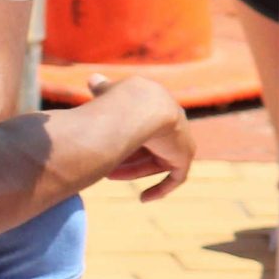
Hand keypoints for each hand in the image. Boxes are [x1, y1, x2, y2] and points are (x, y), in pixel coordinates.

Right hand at [91, 74, 193, 201]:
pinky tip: (144, 199)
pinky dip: (161, 189)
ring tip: (110, 175)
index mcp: (157, 105)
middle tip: (103, 166)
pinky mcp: (185, 155)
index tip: (103, 146)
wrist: (139, 107)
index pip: (141, 126)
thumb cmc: (118, 99)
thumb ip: (102, 88)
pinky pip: (176, 177)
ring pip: (156, 161)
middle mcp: (172, 121)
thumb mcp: (107, 92)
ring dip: (133, 171)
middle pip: (147, 146)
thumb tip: (93, 79)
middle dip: (124, 157)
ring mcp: (181, 139)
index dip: (121, 138)